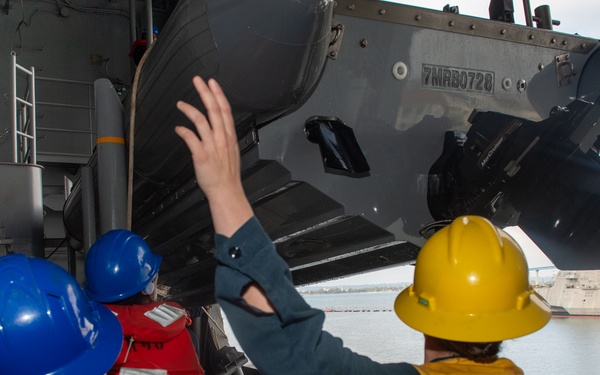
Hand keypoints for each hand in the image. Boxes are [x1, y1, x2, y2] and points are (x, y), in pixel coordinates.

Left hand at [175, 76, 252, 235]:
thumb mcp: (231, 152)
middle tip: (197, 80)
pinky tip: (177, 128)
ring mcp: (212, 145)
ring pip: (201, 120)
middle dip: (205, 92)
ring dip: (189, 109)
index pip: (225, 110)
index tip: (212, 83)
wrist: (226, 191)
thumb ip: (224, 139)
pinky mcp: (201, 155)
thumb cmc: (228, 175)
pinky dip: (183, 130)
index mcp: (229, 136)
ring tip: (180, 103)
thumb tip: (216, 130)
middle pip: (214, 109)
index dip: (218, 94)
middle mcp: (222, 138)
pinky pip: (190, 137)